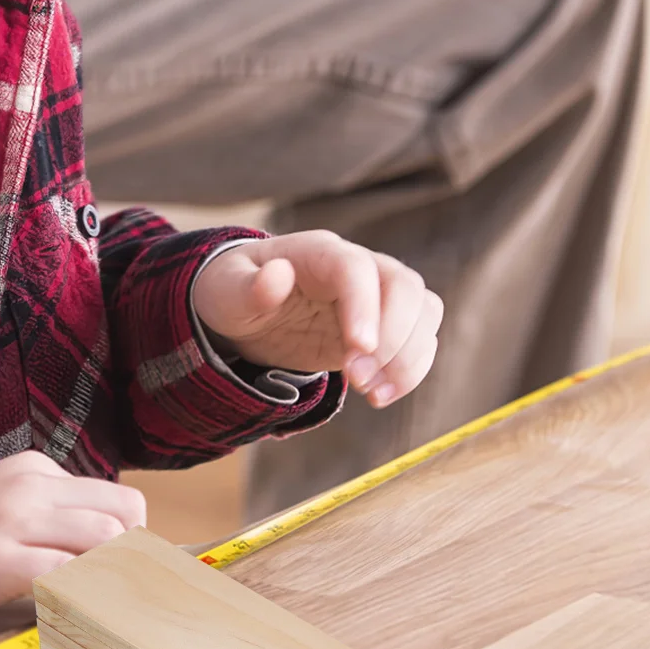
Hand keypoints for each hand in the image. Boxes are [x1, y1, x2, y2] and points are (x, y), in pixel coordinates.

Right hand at [0, 451, 145, 635]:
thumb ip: (46, 517)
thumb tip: (107, 550)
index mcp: (33, 469)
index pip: (113, 497)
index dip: (127, 539)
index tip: (119, 573)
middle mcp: (29, 484)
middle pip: (123, 510)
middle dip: (135, 553)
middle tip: (123, 592)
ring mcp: (13, 519)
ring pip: (106, 538)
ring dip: (116, 575)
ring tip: (107, 605)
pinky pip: (68, 575)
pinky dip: (86, 595)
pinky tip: (81, 616)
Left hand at [193, 232, 443, 407]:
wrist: (248, 307)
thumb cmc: (235, 292)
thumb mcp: (226, 291)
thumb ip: (248, 287)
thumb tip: (277, 276)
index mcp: (318, 252)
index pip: (355, 268)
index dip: (365, 305)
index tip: (360, 349)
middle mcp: (357, 267)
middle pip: (404, 284)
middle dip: (393, 337)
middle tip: (357, 379)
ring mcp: (376, 295)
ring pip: (423, 310)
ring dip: (408, 357)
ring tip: (371, 393)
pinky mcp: (384, 326)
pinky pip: (420, 339)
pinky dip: (411, 369)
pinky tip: (380, 395)